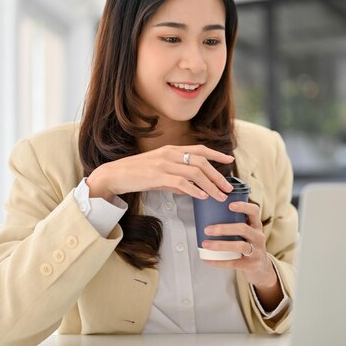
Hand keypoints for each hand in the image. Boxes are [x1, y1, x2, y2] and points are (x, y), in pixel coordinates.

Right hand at [86, 145, 234, 201]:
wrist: (115, 174)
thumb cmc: (137, 174)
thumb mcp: (160, 173)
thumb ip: (176, 178)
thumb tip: (190, 189)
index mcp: (172, 150)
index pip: (200, 149)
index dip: (217, 154)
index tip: (230, 160)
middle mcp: (170, 154)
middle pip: (201, 162)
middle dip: (218, 175)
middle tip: (228, 188)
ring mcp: (164, 164)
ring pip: (195, 172)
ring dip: (210, 185)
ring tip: (220, 196)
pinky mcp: (158, 176)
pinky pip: (181, 182)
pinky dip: (194, 189)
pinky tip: (202, 196)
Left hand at [201, 200, 278, 290]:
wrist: (261, 267)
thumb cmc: (248, 244)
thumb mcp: (248, 232)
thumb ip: (235, 223)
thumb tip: (206, 214)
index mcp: (256, 225)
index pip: (254, 211)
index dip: (243, 206)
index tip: (229, 205)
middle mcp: (258, 237)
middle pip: (243, 229)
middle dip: (224, 229)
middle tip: (207, 229)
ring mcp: (256, 251)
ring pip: (240, 246)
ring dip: (220, 245)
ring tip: (205, 244)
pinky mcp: (251, 265)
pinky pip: (234, 262)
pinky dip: (219, 261)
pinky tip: (208, 259)